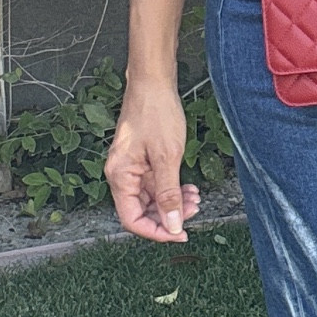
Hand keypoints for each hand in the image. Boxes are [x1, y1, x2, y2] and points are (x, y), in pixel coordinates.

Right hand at [105, 79, 202, 241]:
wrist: (154, 82)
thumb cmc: (157, 113)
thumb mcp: (167, 157)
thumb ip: (169, 194)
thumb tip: (173, 225)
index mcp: (120, 177)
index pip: (132, 220)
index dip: (156, 232)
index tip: (180, 233)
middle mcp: (121, 175)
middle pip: (142, 211)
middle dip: (169, 215)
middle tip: (195, 210)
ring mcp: (131, 167)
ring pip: (151, 198)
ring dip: (174, 202)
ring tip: (196, 196)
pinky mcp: (141, 160)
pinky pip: (154, 184)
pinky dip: (172, 188)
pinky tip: (189, 186)